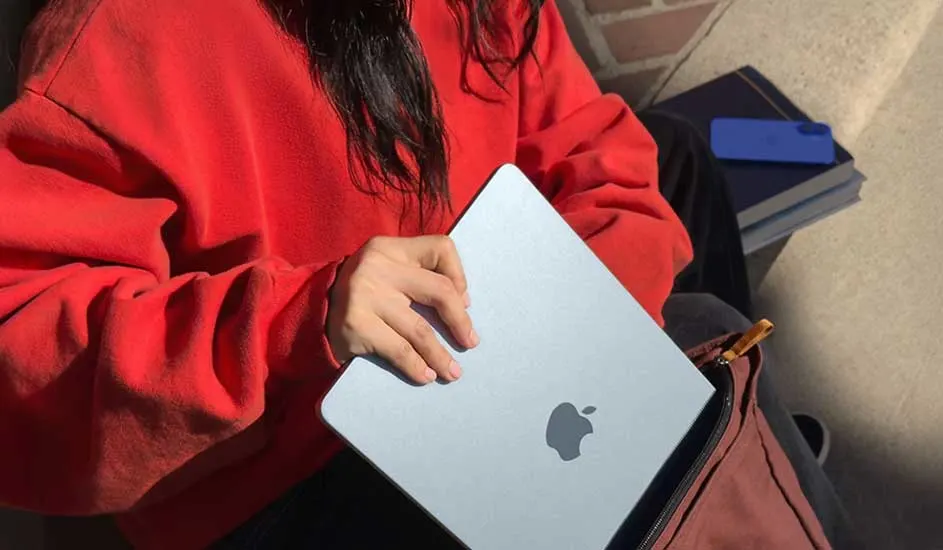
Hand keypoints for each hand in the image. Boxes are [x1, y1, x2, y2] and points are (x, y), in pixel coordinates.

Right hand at [327, 235, 478, 383]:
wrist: (309, 312)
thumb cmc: (362, 294)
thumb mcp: (386, 271)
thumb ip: (418, 276)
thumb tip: (463, 303)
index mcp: (390, 248)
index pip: (440, 249)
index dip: (459, 275)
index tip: (463, 301)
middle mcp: (378, 266)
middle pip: (439, 292)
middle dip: (460, 321)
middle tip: (469, 342)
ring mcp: (365, 295)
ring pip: (420, 330)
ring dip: (441, 356)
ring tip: (453, 372)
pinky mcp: (356, 325)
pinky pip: (399, 351)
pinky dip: (417, 367)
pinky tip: (426, 376)